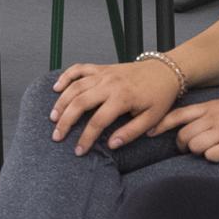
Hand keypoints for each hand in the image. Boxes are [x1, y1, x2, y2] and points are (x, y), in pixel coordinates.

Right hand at [48, 59, 184, 154]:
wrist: (166, 71)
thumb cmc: (160, 96)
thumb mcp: (152, 118)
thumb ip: (131, 132)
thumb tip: (111, 144)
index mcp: (122, 98)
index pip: (97, 121)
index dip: (86, 138)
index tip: (79, 151)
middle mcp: (109, 84)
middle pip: (79, 103)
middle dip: (65, 121)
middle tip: (56, 136)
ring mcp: (103, 74)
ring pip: (75, 86)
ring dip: (61, 102)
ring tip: (53, 118)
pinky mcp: (101, 68)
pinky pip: (78, 69)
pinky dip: (65, 76)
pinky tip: (56, 88)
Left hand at [162, 94, 218, 163]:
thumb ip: (208, 113)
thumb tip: (189, 126)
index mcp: (211, 107)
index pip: (178, 115)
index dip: (160, 125)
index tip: (149, 133)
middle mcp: (214, 118)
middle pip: (183, 135)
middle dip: (183, 145)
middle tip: (191, 148)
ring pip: (195, 147)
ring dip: (198, 152)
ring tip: (209, 149)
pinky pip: (211, 156)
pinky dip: (213, 157)